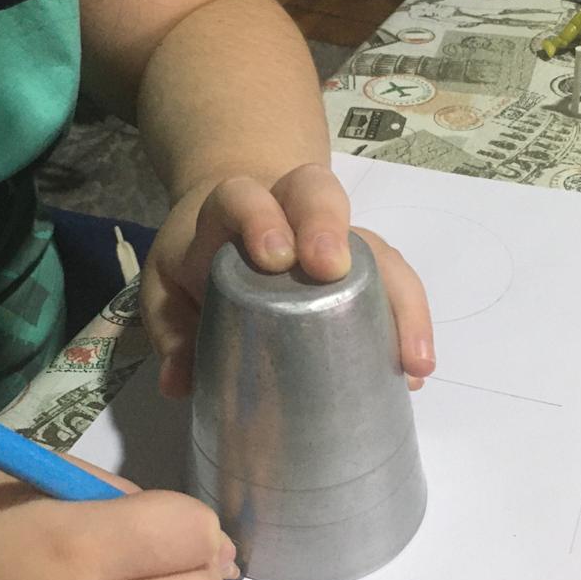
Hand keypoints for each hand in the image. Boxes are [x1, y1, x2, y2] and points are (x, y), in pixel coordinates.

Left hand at [142, 162, 435, 397]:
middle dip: (329, 229)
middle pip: (319, 195)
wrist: (235, 218)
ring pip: (374, 244)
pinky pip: (395, 281)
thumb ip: (171, 328)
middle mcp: (292, 209)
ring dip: (398, 295)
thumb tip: (181, 384)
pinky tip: (414, 370)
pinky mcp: (366, 265)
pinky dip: (409, 322)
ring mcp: (337, 235)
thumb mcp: (167, 286)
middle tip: (334, 271)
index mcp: (235, 208)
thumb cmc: (198, 255)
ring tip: (411, 358)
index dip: (261, 218)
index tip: (274, 257)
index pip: (245, 196)